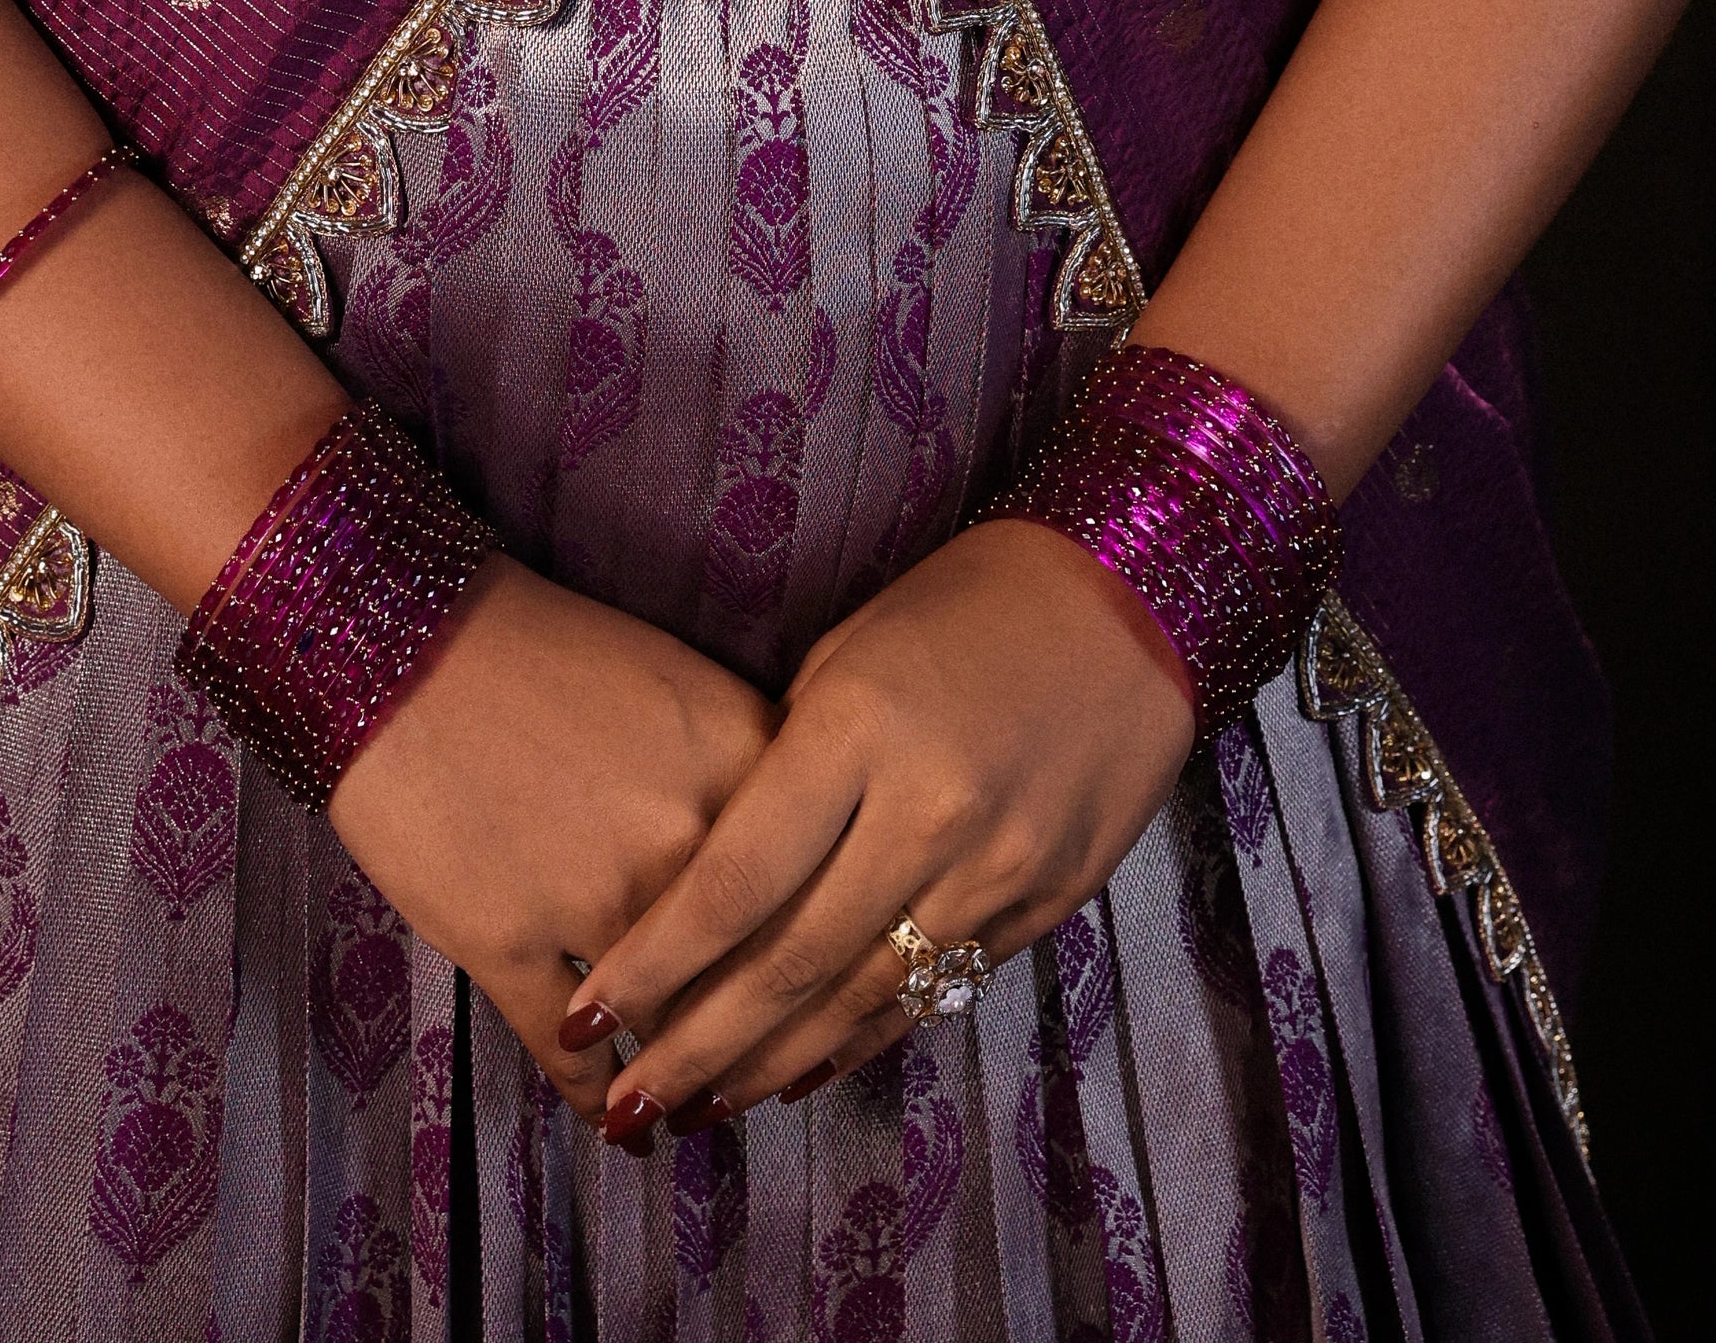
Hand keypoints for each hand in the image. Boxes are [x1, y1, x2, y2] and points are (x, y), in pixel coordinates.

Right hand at [328, 562, 774, 1119]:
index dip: (829, 955)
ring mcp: (597, 898)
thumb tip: (797, 862)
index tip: (825, 994)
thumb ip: (748, 772)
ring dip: (686, 1080)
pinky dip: (600, 1101)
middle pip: (759, 973)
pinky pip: (574, 1057)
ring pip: (673, 1027)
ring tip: (695, 1107)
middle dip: (764, 1040)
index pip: (825, 885)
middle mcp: (687, 838)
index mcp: (743, 759)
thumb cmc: (542, 650)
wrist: (401, 640)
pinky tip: (615, 1124)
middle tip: (765, 1079)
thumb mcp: (680, 685)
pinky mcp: (507, 944)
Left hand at [566, 523, 1192, 1133]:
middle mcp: (925, 814)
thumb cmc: (960, 608)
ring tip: (698, 1110)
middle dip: (697, 1048)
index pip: (736, 879)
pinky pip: (933, 993)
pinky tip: (800, 1073)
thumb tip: (721, 876)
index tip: (590, 1016)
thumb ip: (790, 765)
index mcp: (858, 732)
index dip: (657, 961)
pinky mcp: (1041, 906)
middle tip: (630, 1102)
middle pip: (789, 964)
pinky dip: (859, 1042)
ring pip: (860, 1002)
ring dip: (771, 1066)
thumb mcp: (850, 654)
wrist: (1125, 605)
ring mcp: (994, 871)